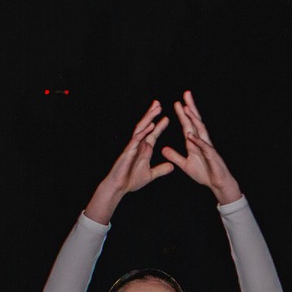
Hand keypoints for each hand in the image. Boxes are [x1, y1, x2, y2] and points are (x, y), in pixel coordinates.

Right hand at [86, 100, 173, 223]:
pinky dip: (144, 132)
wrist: (119, 187)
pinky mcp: (128, 151)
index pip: (153, 134)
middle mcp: (138, 145)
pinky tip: (150, 125)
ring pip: (141, 128)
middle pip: (146, 126)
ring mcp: (133, 146)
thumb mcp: (150, 174)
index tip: (167, 117)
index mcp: (144, 149)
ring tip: (156, 108)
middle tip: (158, 104)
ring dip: (149, 118)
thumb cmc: (131, 180)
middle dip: (152, 115)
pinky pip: (137, 139)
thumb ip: (161, 170)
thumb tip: (172, 166)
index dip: (160, 126)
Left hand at [161, 91, 241, 204]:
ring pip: (200, 130)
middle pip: (196, 121)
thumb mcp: (185, 165)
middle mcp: (202, 141)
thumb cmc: (205, 174)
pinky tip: (190, 134)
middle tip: (186, 94)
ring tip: (188, 108)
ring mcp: (207, 147)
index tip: (176, 103)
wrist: (218, 184)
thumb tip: (163, 149)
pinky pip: (204, 146)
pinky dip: (197, 140)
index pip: (188, 125)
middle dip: (191, 108)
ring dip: (194, 119)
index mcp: (195, 143)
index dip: (182, 114)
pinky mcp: (211, 156)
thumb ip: (175, 156)